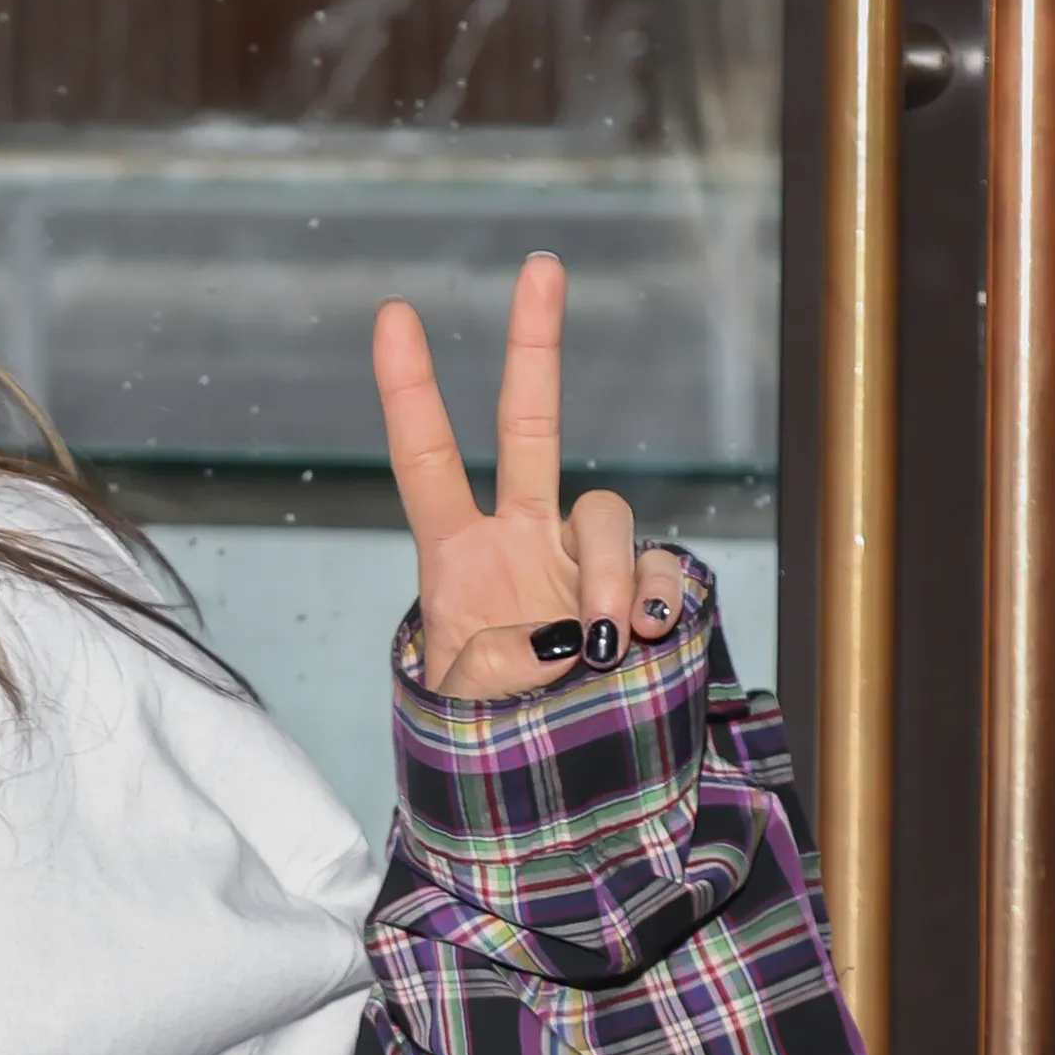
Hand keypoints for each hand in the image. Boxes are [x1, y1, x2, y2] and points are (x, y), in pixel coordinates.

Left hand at [372, 254, 687, 701]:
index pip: (428, 459)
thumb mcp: (461, 709)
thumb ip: (490, 667)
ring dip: (603, 571)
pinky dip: (653, 600)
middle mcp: (523, 541)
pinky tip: (634, 642)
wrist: (558, 789)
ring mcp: (586, 564)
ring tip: (596, 645)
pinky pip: (659, 573)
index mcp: (458, 557)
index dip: (410, 390)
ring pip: (606, 515)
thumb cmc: (492, 742)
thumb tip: (562, 637)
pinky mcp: (642, 595)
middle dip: (535, 346)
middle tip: (540, 264)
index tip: (394, 313)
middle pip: (531, 425)